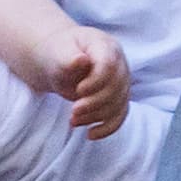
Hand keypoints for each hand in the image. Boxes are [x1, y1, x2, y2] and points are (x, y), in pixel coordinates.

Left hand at [39, 26, 129, 140]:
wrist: (60, 61)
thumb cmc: (59, 54)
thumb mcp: (58, 53)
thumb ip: (68, 57)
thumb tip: (81, 60)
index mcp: (106, 46)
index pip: (109, 66)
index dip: (96, 82)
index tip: (78, 91)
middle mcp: (119, 63)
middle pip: (116, 88)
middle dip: (94, 103)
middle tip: (73, 112)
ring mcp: (122, 81)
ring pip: (118, 105)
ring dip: (96, 116)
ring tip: (73, 120)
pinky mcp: (118, 98)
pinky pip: (119, 116)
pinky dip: (107, 128)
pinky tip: (90, 134)